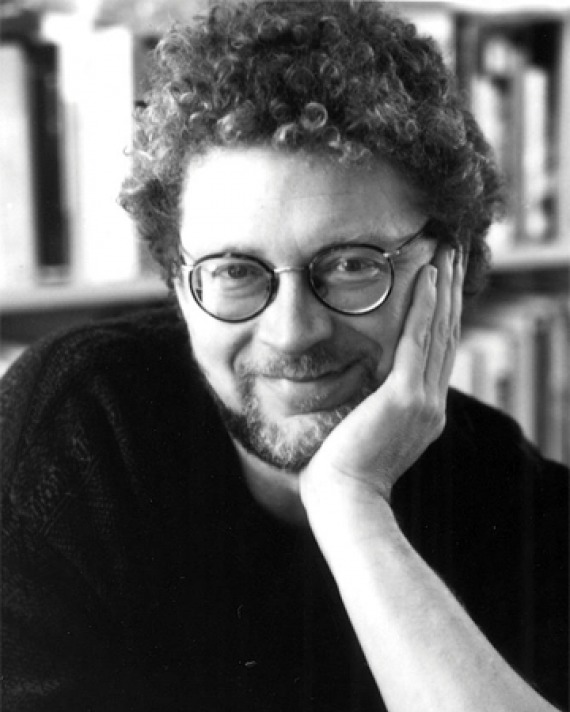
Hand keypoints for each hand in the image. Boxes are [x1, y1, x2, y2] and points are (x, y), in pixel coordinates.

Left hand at [300, 244, 463, 505]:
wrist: (343, 501)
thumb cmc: (342, 473)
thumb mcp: (367, 435)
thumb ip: (374, 409)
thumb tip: (361, 393)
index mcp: (424, 412)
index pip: (437, 353)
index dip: (443, 315)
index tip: (442, 283)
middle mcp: (432, 403)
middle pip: (446, 335)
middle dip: (450, 292)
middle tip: (453, 254)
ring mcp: (423, 400)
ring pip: (438, 331)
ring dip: (442, 289)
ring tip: (445, 253)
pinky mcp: (405, 398)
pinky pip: (417, 341)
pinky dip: (424, 307)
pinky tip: (427, 277)